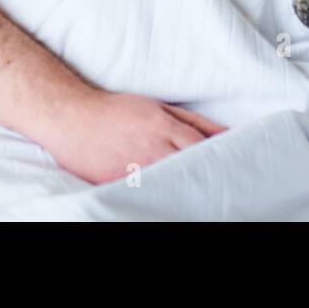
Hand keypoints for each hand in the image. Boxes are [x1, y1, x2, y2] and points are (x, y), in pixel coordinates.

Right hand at [39, 90, 226, 184]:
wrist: (74, 119)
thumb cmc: (120, 111)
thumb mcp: (162, 108)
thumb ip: (197, 122)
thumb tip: (229, 134)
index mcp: (166, 128)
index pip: (204, 150)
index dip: (221, 161)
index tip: (234, 169)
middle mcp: (153, 151)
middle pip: (190, 170)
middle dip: (206, 178)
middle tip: (221, 188)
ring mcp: (135, 170)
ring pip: (171, 186)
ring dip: (185, 189)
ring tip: (197, 193)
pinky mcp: (119, 186)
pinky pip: (146, 194)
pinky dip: (159, 196)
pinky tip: (168, 199)